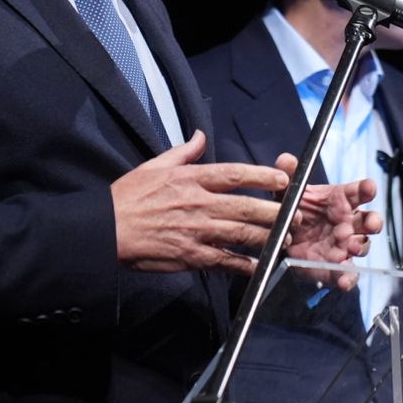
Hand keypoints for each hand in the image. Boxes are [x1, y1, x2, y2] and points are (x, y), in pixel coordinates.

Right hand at [111, 131, 291, 275]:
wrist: (106, 230)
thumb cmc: (128, 197)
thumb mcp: (154, 165)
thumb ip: (182, 152)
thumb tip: (200, 136)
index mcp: (191, 179)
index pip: (234, 174)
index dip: (262, 176)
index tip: (282, 179)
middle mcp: (199, 203)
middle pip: (247, 207)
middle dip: (276, 211)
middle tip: (296, 214)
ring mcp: (197, 231)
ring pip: (242, 235)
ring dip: (268, 238)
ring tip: (285, 239)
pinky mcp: (191, 256)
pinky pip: (225, 261)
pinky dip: (244, 264)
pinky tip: (259, 266)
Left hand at [276, 152, 383, 291]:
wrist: (284, 240)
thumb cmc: (295, 211)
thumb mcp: (288, 193)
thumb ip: (289, 177)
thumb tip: (286, 159)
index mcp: (340, 200)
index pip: (359, 191)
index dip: (366, 188)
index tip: (369, 187)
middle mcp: (348, 222)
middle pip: (369, 219)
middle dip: (373, 221)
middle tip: (369, 223)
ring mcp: (345, 245)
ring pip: (363, 245)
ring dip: (360, 245)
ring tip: (351, 246)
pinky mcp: (337, 266)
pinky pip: (349, 273)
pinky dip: (349, 278)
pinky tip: (344, 280)